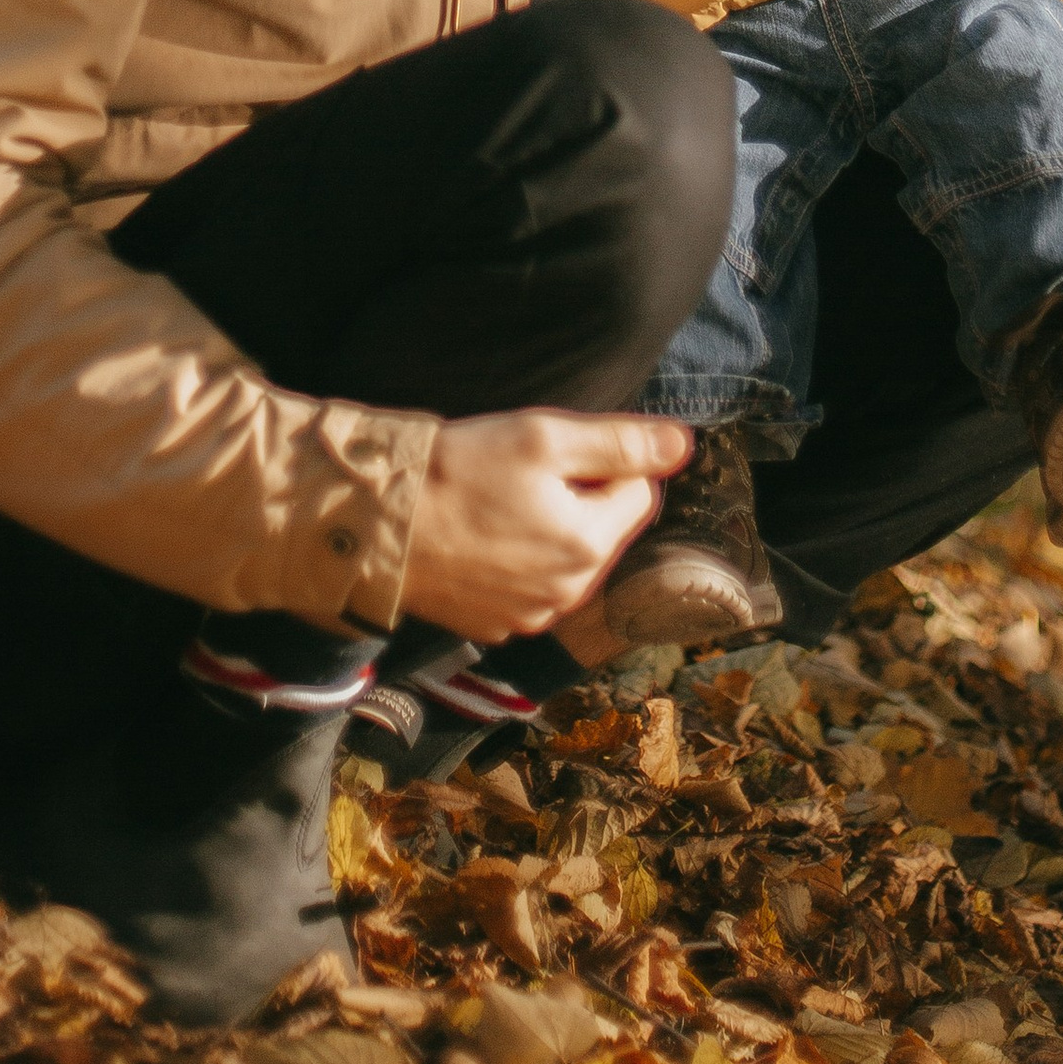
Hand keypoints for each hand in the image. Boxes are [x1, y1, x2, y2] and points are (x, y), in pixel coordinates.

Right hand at [396, 410, 689, 640]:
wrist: (379, 526)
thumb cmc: (459, 471)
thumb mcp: (544, 437)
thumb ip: (621, 443)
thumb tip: (683, 445)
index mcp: (589, 545)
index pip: (639, 491)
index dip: (606, 461)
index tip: (557, 450)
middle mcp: (569, 593)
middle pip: (604, 529)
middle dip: (580, 498)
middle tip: (523, 472)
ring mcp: (531, 616)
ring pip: (567, 560)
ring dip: (550, 530)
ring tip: (498, 502)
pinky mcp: (496, 626)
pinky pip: (530, 587)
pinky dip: (517, 562)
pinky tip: (481, 536)